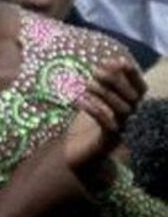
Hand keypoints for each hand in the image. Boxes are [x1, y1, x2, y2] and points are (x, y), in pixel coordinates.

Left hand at [63, 56, 145, 188]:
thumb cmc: (86, 125)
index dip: (133, 75)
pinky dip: (94, 110)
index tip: (117, 61)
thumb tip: (108, 63)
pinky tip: (79, 101)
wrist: (76, 155)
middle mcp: (132, 120)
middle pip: (132, 98)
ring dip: (104, 94)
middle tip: (96, 71)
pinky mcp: (109, 141)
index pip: (141, 89)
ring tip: (87, 85)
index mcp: (131, 108)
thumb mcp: (94, 101)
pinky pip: (107, 124)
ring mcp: (123, 131)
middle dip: (115, 82)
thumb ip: (103, 85)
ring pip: (122, 110)